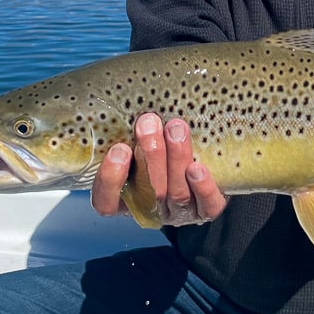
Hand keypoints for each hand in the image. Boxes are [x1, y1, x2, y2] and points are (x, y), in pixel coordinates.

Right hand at [90, 114, 229, 225]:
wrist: (206, 161)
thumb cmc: (161, 144)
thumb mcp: (139, 137)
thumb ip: (131, 130)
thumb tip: (130, 101)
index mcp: (126, 196)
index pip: (106, 202)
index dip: (111, 179)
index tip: (119, 149)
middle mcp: (152, 208)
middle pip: (149, 192)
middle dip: (150, 155)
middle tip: (150, 123)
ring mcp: (180, 213)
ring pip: (177, 194)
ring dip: (176, 159)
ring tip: (176, 128)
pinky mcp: (207, 210)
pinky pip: (207, 206)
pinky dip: (203, 187)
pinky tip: (198, 168)